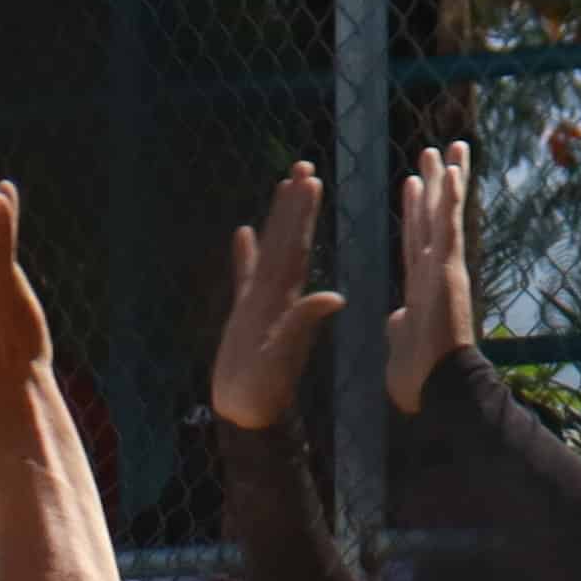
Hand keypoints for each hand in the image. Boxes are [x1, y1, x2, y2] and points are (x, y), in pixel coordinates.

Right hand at [204, 166, 342, 432]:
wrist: (249, 414)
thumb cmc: (264, 389)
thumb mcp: (285, 353)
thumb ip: (305, 322)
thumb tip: (335, 297)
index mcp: (287, 297)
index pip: (296, 245)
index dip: (302, 213)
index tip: (310, 180)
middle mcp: (277, 293)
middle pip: (287, 238)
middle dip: (295, 204)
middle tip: (303, 166)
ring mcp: (261, 301)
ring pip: (270, 250)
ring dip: (276, 219)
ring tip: (281, 187)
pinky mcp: (245, 314)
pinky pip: (245, 276)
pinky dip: (245, 255)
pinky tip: (244, 233)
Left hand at [385, 142, 477, 412]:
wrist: (435, 388)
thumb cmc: (419, 377)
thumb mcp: (401, 343)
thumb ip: (400, 326)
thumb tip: (396, 319)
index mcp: (420, 287)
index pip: (415, 240)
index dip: (413, 212)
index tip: (411, 184)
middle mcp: (435, 271)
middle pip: (433, 218)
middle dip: (434, 185)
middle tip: (434, 151)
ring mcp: (445, 268)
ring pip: (445, 214)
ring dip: (447, 180)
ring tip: (450, 147)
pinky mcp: (450, 269)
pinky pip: (450, 226)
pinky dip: (452, 198)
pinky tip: (453, 170)